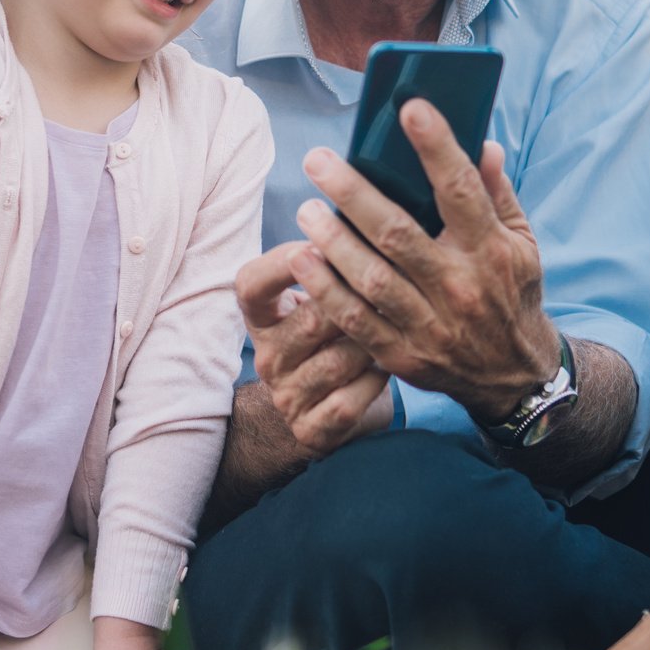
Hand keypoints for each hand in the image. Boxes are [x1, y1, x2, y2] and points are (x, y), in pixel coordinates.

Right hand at [234, 246, 390, 454]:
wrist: (329, 406)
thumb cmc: (334, 335)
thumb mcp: (317, 298)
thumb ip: (329, 264)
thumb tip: (360, 218)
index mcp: (261, 317)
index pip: (252, 284)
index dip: (280, 263)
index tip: (317, 242)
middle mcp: (268, 356)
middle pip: (310, 319)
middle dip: (355, 301)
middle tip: (391, 285)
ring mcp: (287, 396)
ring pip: (337, 361)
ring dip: (374, 342)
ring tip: (398, 326)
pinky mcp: (310, 430)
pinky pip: (349, 401)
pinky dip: (375, 382)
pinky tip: (390, 366)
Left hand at [289, 98, 556, 420]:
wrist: (514, 376)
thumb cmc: (512, 293)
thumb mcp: (522, 243)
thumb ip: (497, 193)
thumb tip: (481, 143)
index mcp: (492, 251)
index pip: (461, 191)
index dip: (436, 148)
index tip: (410, 108)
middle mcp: (460, 288)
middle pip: (398, 234)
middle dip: (353, 193)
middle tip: (317, 160)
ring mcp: (430, 326)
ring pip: (371, 280)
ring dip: (332, 242)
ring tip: (305, 209)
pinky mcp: (404, 356)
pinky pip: (355, 321)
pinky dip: (325, 290)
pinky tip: (302, 259)